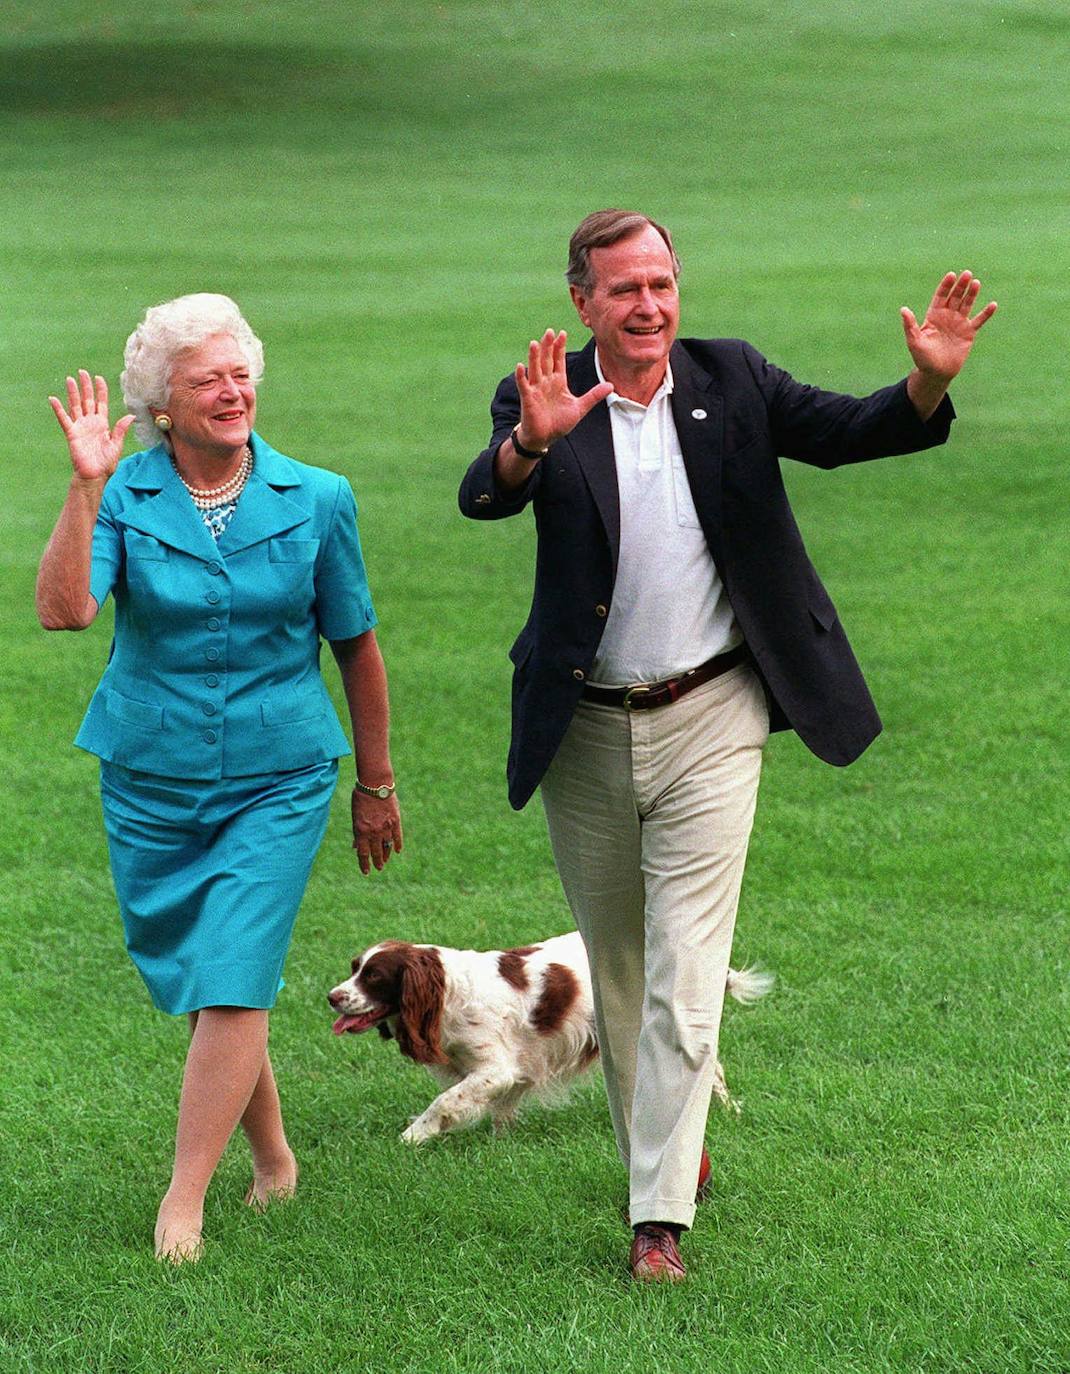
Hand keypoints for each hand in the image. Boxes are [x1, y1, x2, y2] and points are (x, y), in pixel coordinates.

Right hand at [49, 370, 133, 484]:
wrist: (94, 476)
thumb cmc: (106, 463)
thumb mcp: (116, 445)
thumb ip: (120, 430)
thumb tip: (130, 416)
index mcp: (102, 425)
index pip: (101, 403)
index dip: (100, 391)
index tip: (98, 378)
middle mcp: (90, 423)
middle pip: (87, 400)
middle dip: (85, 386)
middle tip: (82, 372)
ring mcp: (80, 427)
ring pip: (75, 406)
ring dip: (72, 393)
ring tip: (69, 379)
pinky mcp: (72, 434)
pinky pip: (64, 419)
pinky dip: (58, 409)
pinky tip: (53, 399)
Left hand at [351, 788, 402, 875]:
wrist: (375, 785)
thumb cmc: (361, 798)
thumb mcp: (355, 816)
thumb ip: (357, 832)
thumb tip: (356, 846)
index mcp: (361, 831)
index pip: (363, 853)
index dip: (364, 864)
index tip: (366, 871)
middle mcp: (373, 832)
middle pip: (375, 852)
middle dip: (377, 862)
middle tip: (378, 868)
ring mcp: (386, 827)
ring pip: (387, 847)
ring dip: (386, 855)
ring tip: (386, 861)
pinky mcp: (395, 821)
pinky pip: (397, 837)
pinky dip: (397, 845)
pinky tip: (397, 851)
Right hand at [513, 329, 612, 449]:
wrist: (545, 438)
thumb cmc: (559, 423)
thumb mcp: (580, 408)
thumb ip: (594, 395)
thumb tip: (611, 386)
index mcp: (558, 382)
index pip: (559, 361)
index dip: (560, 347)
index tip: (563, 333)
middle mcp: (546, 382)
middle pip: (547, 361)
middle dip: (548, 346)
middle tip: (550, 331)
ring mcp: (536, 389)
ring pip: (535, 369)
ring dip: (534, 357)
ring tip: (534, 342)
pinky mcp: (528, 399)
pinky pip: (524, 385)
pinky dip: (521, 376)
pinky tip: (520, 366)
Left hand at [900, 272, 996, 382]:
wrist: (937, 373)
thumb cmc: (923, 358)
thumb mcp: (914, 341)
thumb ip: (910, 325)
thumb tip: (903, 309)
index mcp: (933, 316)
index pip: (940, 296)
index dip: (946, 286)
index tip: (951, 275)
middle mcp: (947, 316)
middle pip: (955, 297)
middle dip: (960, 286)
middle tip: (967, 274)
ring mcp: (959, 323)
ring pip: (967, 304)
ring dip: (972, 294)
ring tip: (976, 283)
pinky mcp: (969, 332)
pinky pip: (979, 320)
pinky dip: (986, 313)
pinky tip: (993, 304)